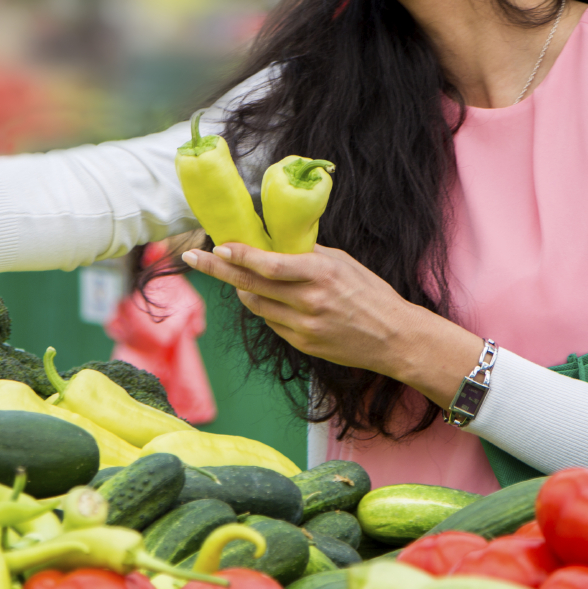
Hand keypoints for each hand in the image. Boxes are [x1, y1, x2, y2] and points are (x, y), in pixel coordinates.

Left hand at [181, 242, 484, 405]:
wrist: (393, 338)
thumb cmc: (370, 293)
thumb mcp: (342, 263)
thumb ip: (307, 255)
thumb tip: (274, 244)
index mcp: (321, 274)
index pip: (270, 265)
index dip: (240, 256)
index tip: (219, 246)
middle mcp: (309, 301)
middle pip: (251, 285)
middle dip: (218, 271)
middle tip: (193, 258)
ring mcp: (304, 326)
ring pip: (257, 305)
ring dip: (243, 289)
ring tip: (237, 276)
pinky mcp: (303, 344)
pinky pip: (272, 322)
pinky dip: (266, 308)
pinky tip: (273, 300)